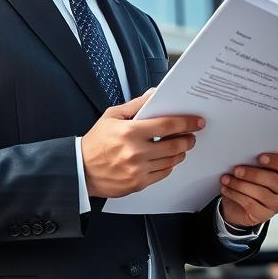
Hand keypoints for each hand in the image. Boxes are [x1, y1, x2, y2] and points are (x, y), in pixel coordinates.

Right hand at [80, 89, 204, 197]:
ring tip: (179, 146)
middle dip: (188, 139)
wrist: (81, 170)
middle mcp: (135, 152)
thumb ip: (136, 105)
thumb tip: (155, 94)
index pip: (167, 125)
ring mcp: (138, 170)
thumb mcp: (112, 116)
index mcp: (129, 132)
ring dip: (180, 152)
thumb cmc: (96, 142)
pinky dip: (168, 165)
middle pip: (174, 145)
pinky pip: (163, 174)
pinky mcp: (138, 184)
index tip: (196, 122)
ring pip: (171, 161)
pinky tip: (166, 159)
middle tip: (191, 135)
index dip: (186, 122)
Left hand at [218, 152, 277, 227]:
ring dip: (240, 185)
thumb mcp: (253, 170)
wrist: (238, 206)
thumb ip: (254, 163)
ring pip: (260, 193)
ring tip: (226, 179)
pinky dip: (235, 195)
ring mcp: (276, 204)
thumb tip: (242, 157)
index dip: (277, 161)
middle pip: (273, 180)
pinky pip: (250, 204)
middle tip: (236, 170)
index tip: (260, 157)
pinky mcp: (264, 215)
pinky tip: (225, 189)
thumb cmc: (249, 181)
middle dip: (253, 174)